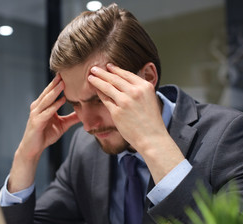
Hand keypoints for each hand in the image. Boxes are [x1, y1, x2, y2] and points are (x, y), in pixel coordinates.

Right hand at [9, 74, 79, 191]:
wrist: (33, 149)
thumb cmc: (45, 135)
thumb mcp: (62, 125)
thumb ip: (72, 118)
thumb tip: (84, 113)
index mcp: (43, 105)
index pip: (51, 91)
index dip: (58, 83)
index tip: (68, 74)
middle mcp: (37, 107)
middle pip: (48, 92)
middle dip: (56, 83)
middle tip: (65, 72)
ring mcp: (36, 114)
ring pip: (47, 100)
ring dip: (55, 91)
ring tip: (63, 83)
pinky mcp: (36, 122)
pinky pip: (47, 112)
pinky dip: (54, 106)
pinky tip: (61, 100)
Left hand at [88, 63, 183, 182]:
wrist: (152, 138)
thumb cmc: (151, 121)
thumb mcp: (150, 99)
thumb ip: (139, 90)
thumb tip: (126, 83)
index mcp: (145, 86)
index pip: (127, 74)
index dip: (115, 69)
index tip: (108, 66)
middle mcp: (135, 92)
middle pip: (115, 78)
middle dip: (102, 72)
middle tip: (94, 68)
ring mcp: (125, 101)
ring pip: (107, 87)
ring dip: (97, 80)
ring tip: (90, 77)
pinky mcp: (117, 112)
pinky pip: (105, 99)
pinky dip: (99, 93)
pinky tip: (95, 90)